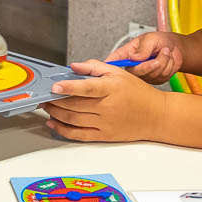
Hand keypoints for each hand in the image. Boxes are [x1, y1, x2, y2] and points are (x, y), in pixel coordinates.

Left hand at [42, 60, 166, 141]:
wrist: (157, 116)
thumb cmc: (138, 93)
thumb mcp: (118, 72)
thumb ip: (95, 67)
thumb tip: (74, 66)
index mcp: (111, 89)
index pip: (87, 88)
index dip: (69, 87)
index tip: (55, 86)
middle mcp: (108, 107)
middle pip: (75, 105)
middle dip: (55, 100)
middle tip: (44, 95)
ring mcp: (105, 123)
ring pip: (73, 119)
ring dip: (55, 113)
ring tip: (47, 106)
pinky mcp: (104, 136)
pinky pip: (78, 135)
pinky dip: (62, 130)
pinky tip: (53, 123)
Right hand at [107, 31, 184, 84]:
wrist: (175, 48)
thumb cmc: (160, 41)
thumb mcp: (151, 38)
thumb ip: (143, 48)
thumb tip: (135, 58)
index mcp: (129, 53)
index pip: (115, 59)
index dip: (110, 64)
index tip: (107, 65)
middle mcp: (134, 66)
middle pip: (135, 72)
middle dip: (150, 64)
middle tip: (162, 51)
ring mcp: (145, 75)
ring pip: (153, 74)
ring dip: (164, 61)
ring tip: (165, 52)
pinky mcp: (155, 80)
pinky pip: (163, 77)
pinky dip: (169, 66)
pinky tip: (168, 60)